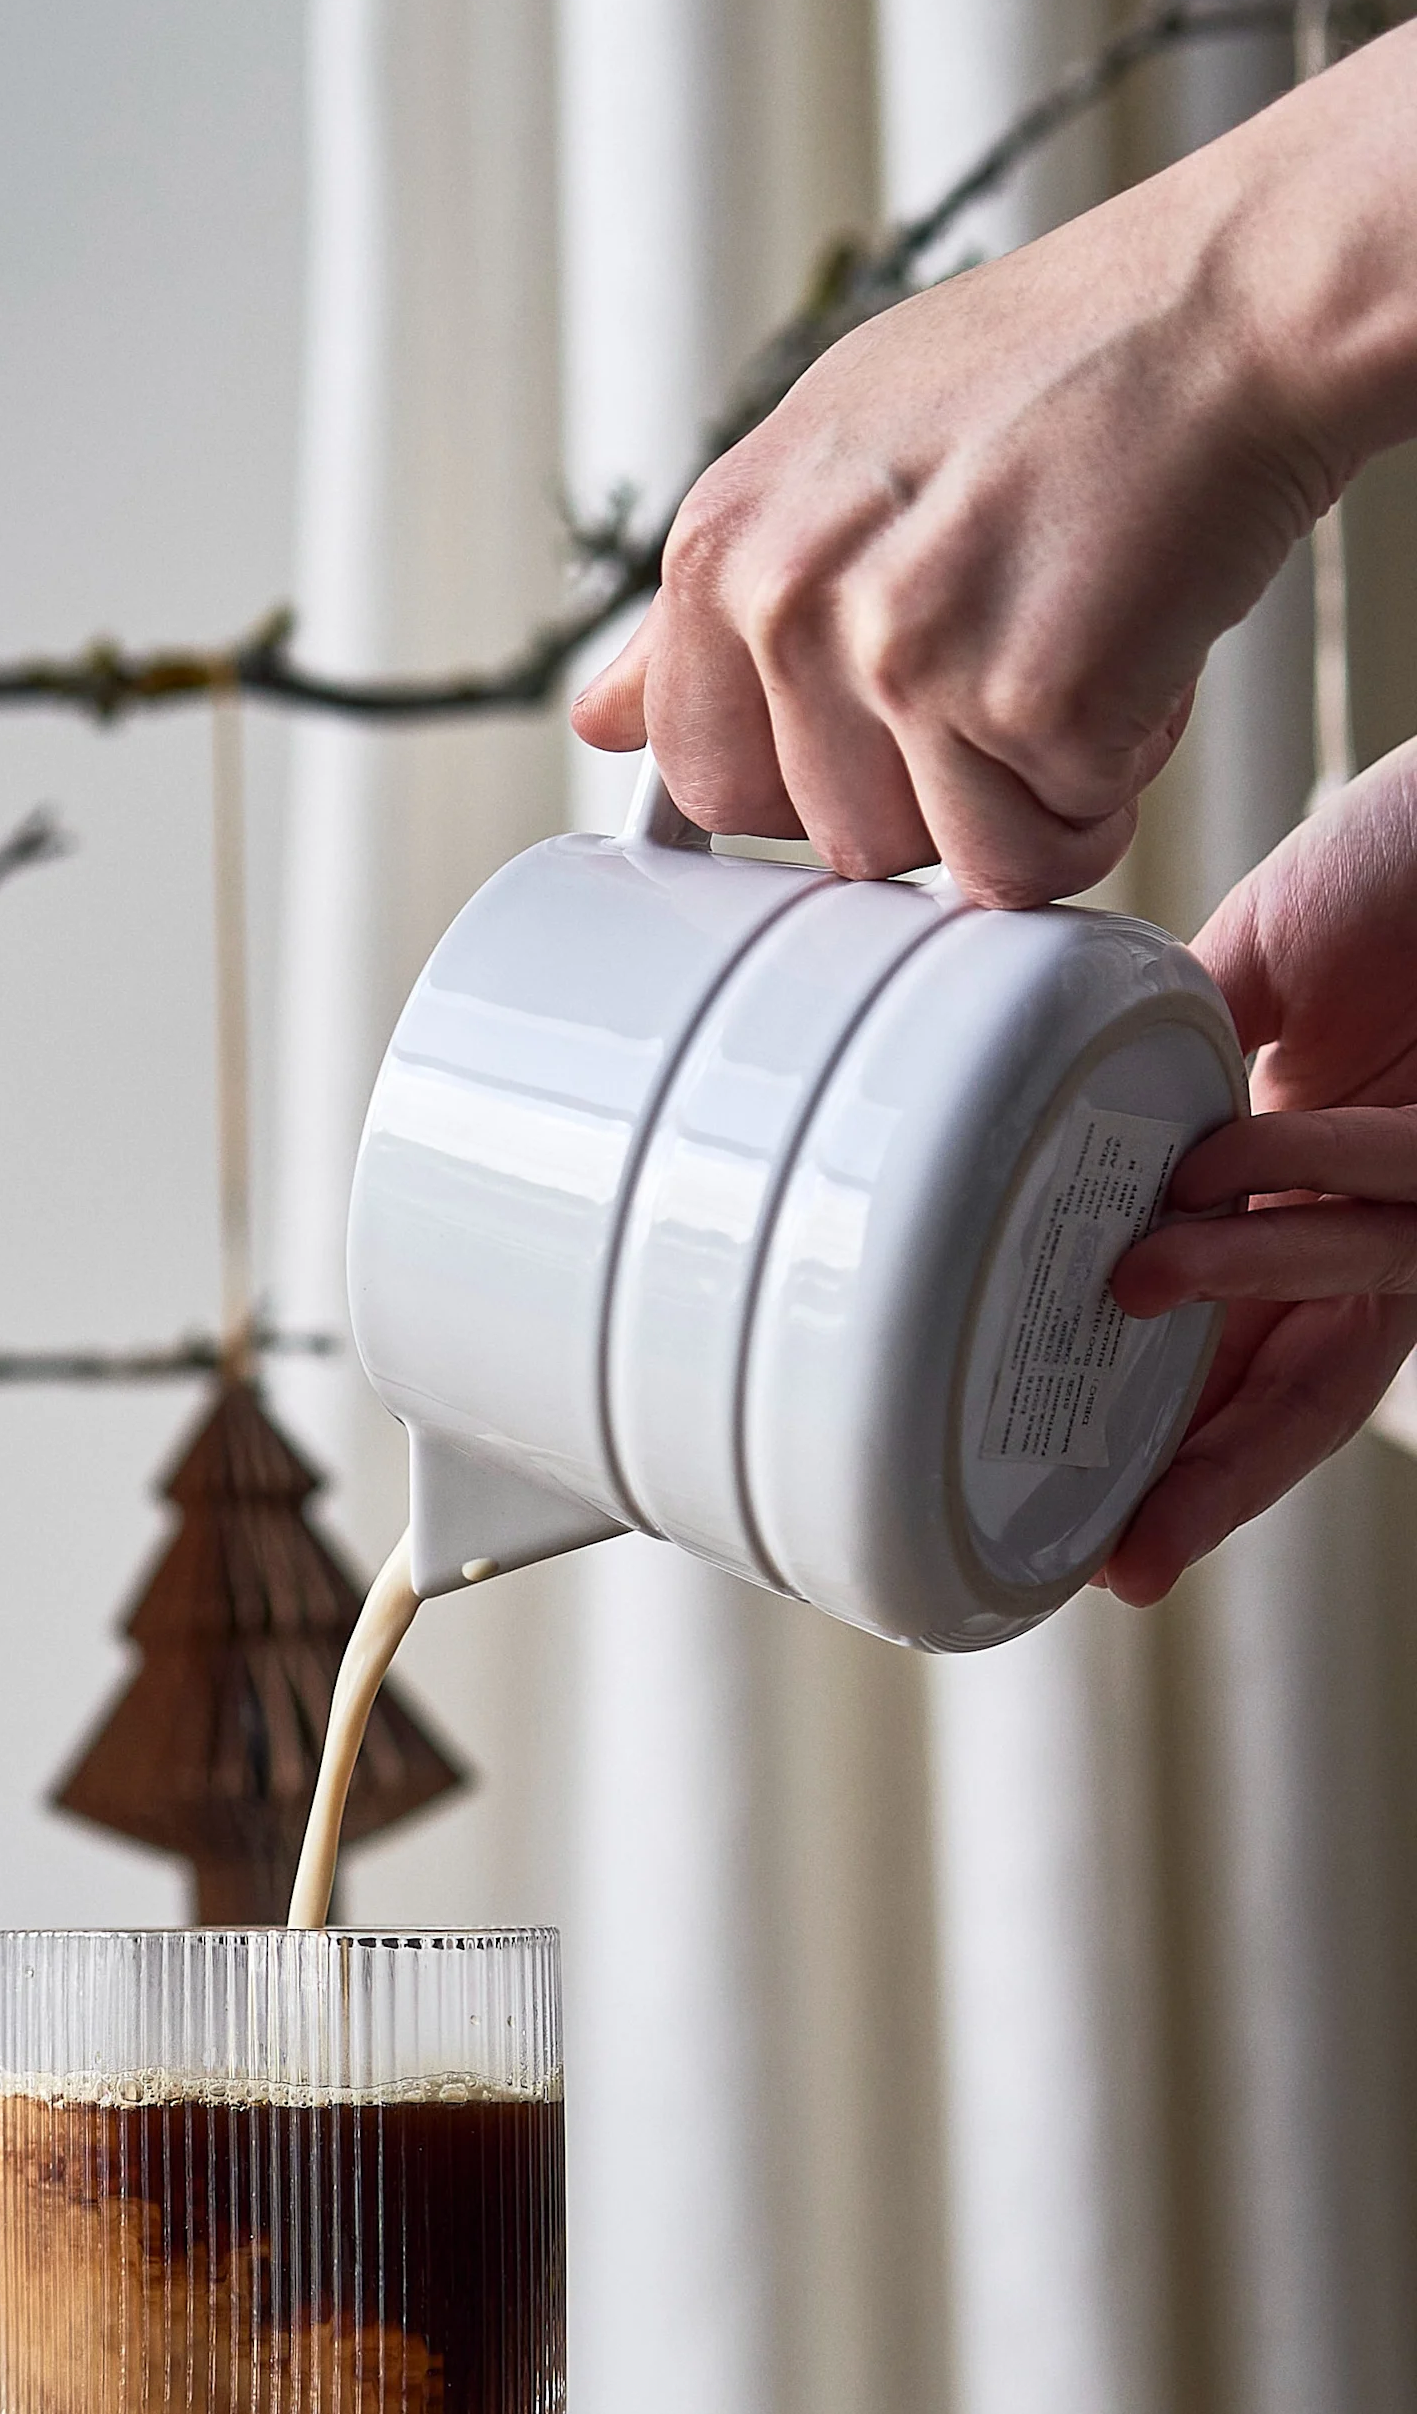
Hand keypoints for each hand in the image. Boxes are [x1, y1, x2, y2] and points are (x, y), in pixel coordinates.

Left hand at [573, 25, 1416, 906]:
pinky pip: (1050, 852)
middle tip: (1007, 667)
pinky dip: (1108, 794)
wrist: (1225, 310)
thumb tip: (606, 723)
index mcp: (724, 547)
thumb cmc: (1053, 372)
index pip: (707, 782)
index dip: (818, 780)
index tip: (888, 737)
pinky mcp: (1029, 698)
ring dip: (1027, 802)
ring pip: (946, 862)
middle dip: (934, 796)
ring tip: (1070, 656)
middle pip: (834, 842)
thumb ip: (713, 611)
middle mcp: (792, 600)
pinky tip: (1128, 669)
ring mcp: (905, 654)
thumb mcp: (831, 450)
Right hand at [1103, 740, 1416, 1602]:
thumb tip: (1034, 1113)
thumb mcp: (1249, 968)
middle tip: (1125, 1553)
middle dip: (1210, 1478)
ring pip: (1347, 1301)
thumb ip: (1164, 1058)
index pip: (1250, 1357)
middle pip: (1303, 1392)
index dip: (1182, 1451)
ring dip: (1232, 1301)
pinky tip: (1214, 1163)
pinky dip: (1294, 1180)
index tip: (1100, 1531)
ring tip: (1129, 1286)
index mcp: (1318, 1195)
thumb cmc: (1402, 860)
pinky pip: (1389, 1188)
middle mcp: (1385, 1217)